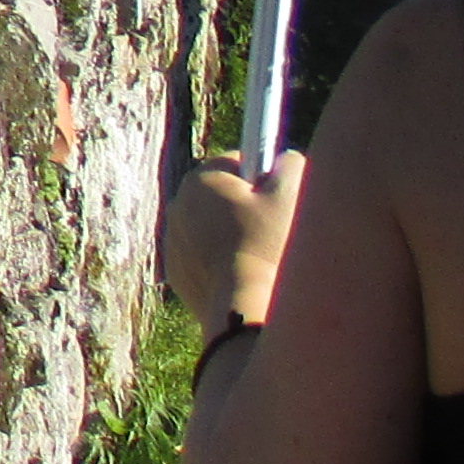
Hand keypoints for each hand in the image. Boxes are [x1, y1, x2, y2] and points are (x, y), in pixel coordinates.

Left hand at [163, 148, 301, 329]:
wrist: (242, 304)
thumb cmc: (269, 245)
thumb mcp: (290, 195)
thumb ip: (290, 164)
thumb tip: (286, 159)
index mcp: (201, 179)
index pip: (237, 162)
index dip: (263, 177)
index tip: (279, 197)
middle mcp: (179, 204)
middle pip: (223, 195)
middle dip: (247, 207)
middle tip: (274, 228)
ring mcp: (173, 239)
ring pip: (213, 226)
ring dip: (234, 234)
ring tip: (260, 255)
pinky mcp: (176, 270)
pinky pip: (204, 256)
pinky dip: (222, 260)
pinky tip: (243, 274)